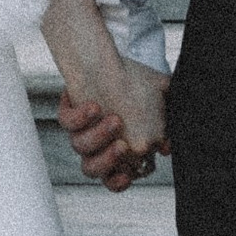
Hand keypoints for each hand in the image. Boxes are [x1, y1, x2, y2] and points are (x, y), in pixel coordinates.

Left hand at [57, 56, 169, 194]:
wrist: (111, 58)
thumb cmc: (136, 82)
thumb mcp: (160, 100)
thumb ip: (167, 124)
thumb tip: (167, 147)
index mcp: (118, 149)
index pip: (119, 177)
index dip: (126, 177)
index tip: (137, 167)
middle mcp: (97, 144)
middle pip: (94, 170)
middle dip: (108, 162)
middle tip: (122, 146)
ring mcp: (82, 129)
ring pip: (81, 147)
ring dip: (98, 137)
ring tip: (115, 120)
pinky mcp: (69, 112)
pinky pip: (67, 122)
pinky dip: (80, 117)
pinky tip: (95, 107)